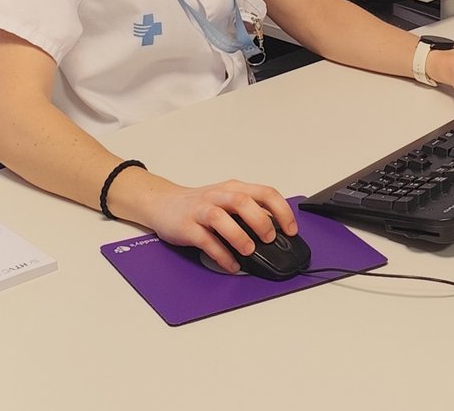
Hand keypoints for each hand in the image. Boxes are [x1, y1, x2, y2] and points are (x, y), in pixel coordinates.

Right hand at [146, 179, 297, 273]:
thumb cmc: (199, 204)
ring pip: (221, 218)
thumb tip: (277, 229)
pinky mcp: (186, 227)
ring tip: (249, 251)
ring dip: (238, 236)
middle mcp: (218, 196)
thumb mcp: (227, 200)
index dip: (282, 210)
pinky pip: (205, 241)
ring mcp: (200, 210)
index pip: (264, 193)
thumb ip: (250, 210)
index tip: (291, 229)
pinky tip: (231, 264)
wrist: (163, 203)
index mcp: (234, 188)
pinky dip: (221, 254)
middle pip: (242, 201)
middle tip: (269, 238)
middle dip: (260, 221)